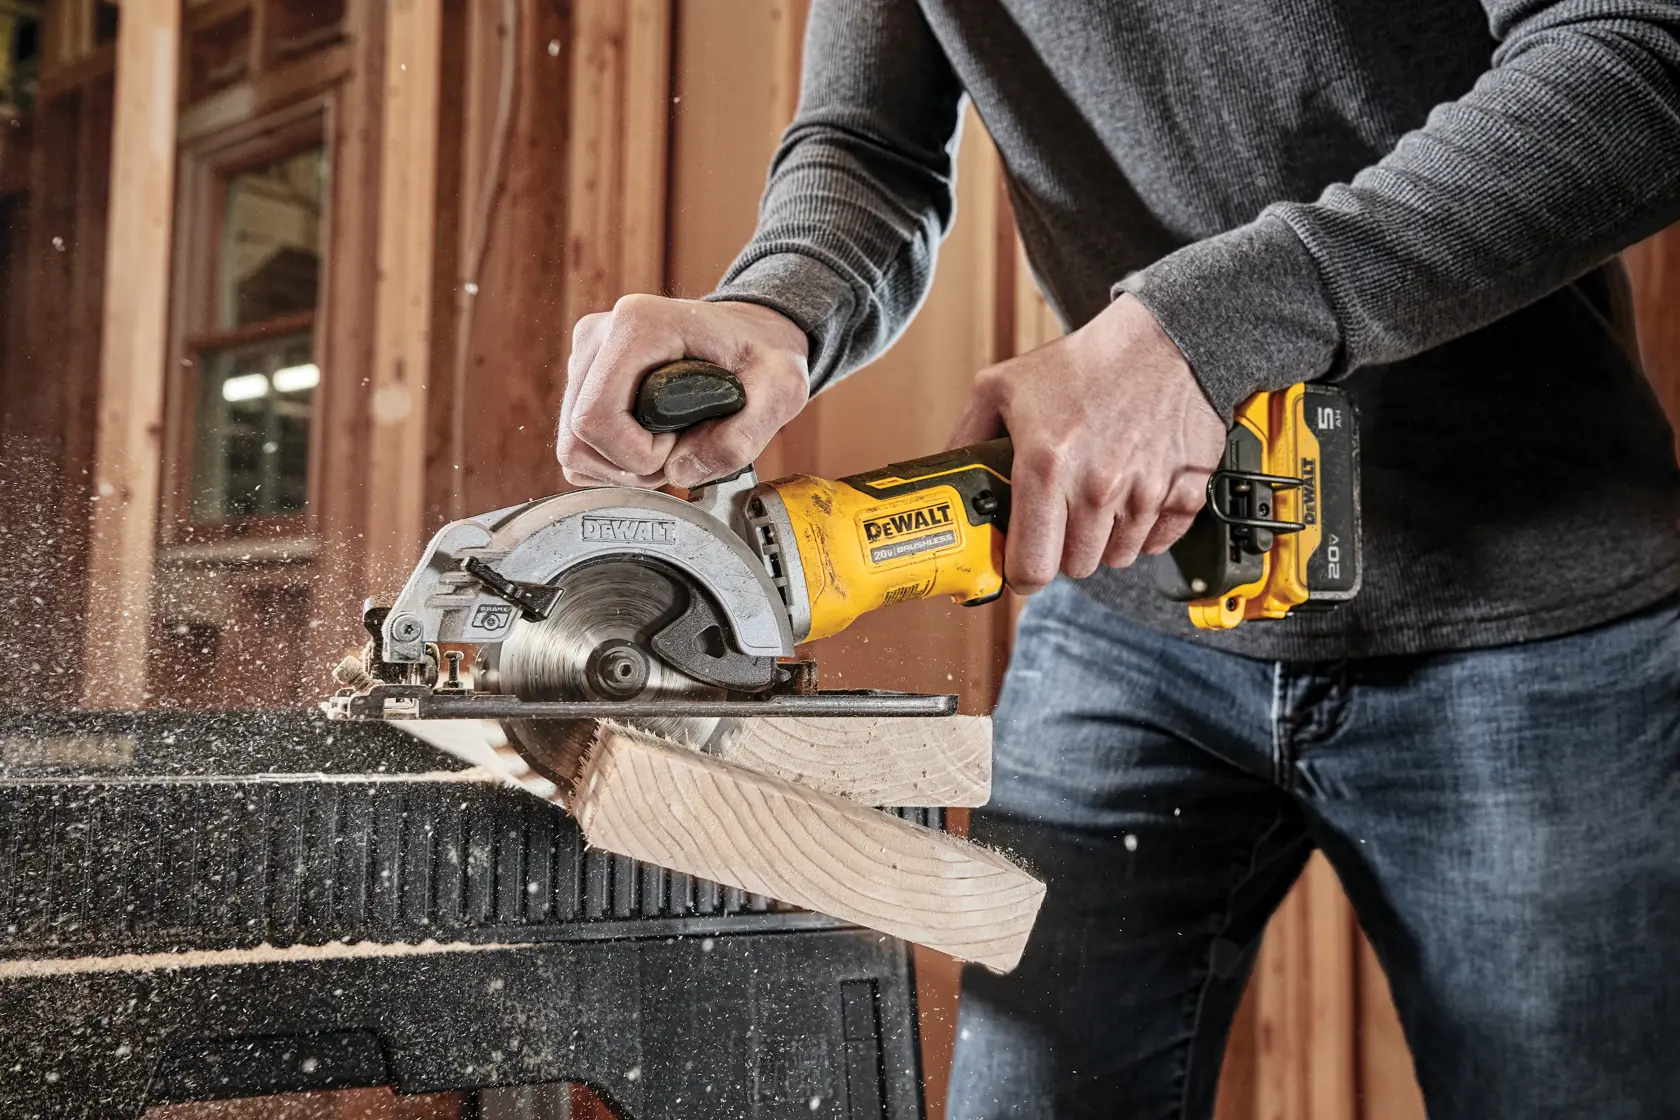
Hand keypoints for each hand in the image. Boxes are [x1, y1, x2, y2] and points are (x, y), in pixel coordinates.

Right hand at [558, 296, 809, 487]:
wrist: (751, 334)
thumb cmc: (764, 354)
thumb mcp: (781, 390)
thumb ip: (744, 435)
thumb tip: (679, 470)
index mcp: (639, 325)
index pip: (596, 419)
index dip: (637, 453)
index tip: (681, 441)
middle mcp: (600, 334)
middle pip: (577, 438)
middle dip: (629, 466)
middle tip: (677, 451)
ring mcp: (586, 355)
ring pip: (572, 446)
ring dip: (620, 466)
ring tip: (667, 446)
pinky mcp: (584, 376)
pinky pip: (578, 442)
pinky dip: (612, 459)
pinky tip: (649, 442)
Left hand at [947, 294, 1225, 595]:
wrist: (1163, 339)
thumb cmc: (1083, 364)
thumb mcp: (1001, 388)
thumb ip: (966, 438)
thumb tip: (945, 479)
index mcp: (1046, 465)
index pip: (1031, 567)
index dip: (1021, 573)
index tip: (1021, 564)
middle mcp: (1097, 485)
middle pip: (1075, 567)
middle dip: (1062, 550)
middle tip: (1060, 518)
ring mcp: (1145, 492)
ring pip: (1116, 558)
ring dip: (1103, 540)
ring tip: (1095, 500)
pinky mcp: (1186, 491)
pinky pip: (1157, 543)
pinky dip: (1143, 529)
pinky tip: (1132, 495)